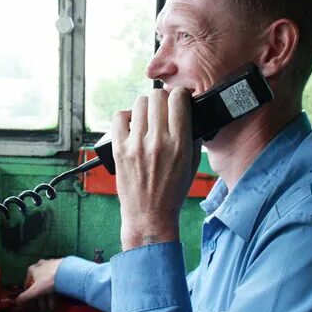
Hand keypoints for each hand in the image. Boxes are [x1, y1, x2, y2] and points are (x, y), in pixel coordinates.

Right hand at [15, 258, 62, 309]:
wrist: (67, 272)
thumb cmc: (49, 280)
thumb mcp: (35, 291)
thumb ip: (25, 297)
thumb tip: (17, 302)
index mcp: (33, 269)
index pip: (27, 283)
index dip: (29, 294)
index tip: (32, 301)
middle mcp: (41, 264)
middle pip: (39, 284)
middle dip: (41, 297)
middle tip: (43, 307)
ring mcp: (51, 264)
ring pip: (48, 282)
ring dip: (49, 295)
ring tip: (52, 306)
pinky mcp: (61, 266)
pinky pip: (56, 279)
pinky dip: (56, 288)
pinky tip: (59, 296)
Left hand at [112, 87, 198, 249]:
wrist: (149, 216)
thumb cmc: (172, 191)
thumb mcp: (192, 164)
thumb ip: (193, 136)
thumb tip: (189, 111)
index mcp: (179, 144)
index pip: (178, 99)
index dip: (181, 95)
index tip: (180, 99)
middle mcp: (157, 142)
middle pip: (157, 96)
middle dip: (163, 98)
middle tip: (164, 108)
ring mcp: (136, 145)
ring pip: (139, 103)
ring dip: (146, 107)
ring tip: (148, 119)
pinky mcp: (119, 149)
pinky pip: (119, 117)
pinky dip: (126, 117)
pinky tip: (132, 126)